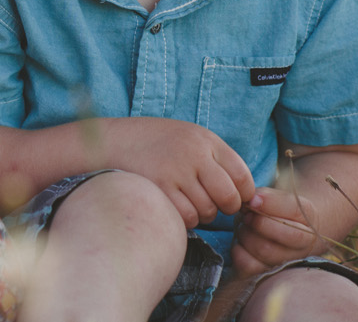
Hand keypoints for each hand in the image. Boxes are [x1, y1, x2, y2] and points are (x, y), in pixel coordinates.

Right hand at [99, 118, 255, 228]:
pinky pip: (186, 217)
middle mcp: (194, 153)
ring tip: (187, 202)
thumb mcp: (188, 138)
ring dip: (202, 214)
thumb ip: (215, 159)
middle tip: (212, 205)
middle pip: (229, 197)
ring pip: (207, 210)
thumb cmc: (154, 143)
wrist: (112, 141)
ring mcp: (176, 171)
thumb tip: (245, 194)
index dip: (242, 194)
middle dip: (225, 208)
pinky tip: (175, 208)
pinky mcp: (159, 187)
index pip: (243, 176)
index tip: (233, 198)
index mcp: (206, 140)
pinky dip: (185, 219)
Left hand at [230, 186, 321, 273]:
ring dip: (246, 234)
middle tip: (247, 215)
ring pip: (264, 250)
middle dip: (258, 222)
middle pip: (283, 235)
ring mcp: (286, 263)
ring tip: (244, 227)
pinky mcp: (265, 274)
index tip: (253, 200)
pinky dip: (239, 250)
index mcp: (310, 220)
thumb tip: (252, 201)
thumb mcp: (274, 198)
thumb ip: (266, 197)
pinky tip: (241, 242)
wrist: (279, 231)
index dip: (271, 204)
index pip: (295, 210)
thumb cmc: (275, 211)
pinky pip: (248, 265)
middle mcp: (303, 245)